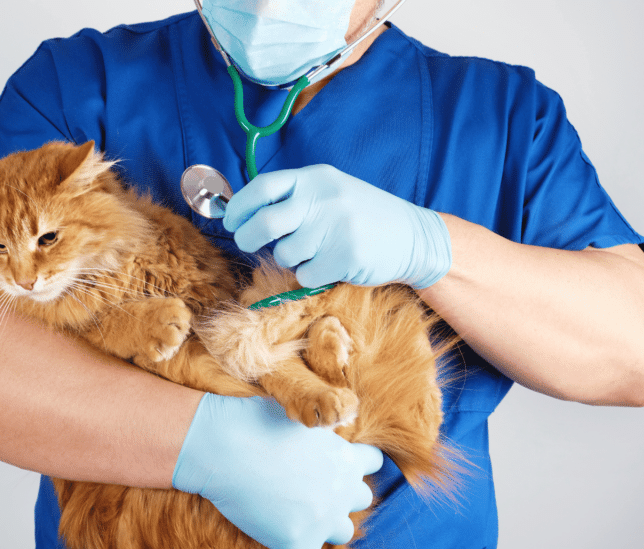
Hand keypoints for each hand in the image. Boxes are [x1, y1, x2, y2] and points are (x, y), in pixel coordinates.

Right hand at [173, 394, 382, 548]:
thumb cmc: (253, 421)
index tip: (337, 462)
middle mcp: (341, 490)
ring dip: (326, 526)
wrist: (224, 446)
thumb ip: (318, 430)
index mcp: (344, 456)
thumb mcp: (297, 414)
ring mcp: (321, 520)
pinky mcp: (296, 543)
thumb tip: (319, 429)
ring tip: (302, 517)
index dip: (356, 462)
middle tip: (313, 486)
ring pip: (343, 533)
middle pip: (361, 499)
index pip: (373, 461)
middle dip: (341, 493)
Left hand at [222, 165, 451, 289]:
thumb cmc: (361, 215)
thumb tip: (243, 214)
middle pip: (264, 223)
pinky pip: (306, 275)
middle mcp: (323, 198)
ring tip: (315, 250)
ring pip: (285, 254)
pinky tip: (332, 263)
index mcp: (315, 178)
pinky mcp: (345, 257)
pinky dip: (312, 275)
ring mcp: (335, 227)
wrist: (413, 236)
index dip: (239, 206)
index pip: (263, 186)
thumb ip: (293, 197)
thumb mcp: (330, 191)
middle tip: (248, 243)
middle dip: (248, 237)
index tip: (230, 220)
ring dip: (291, 258)